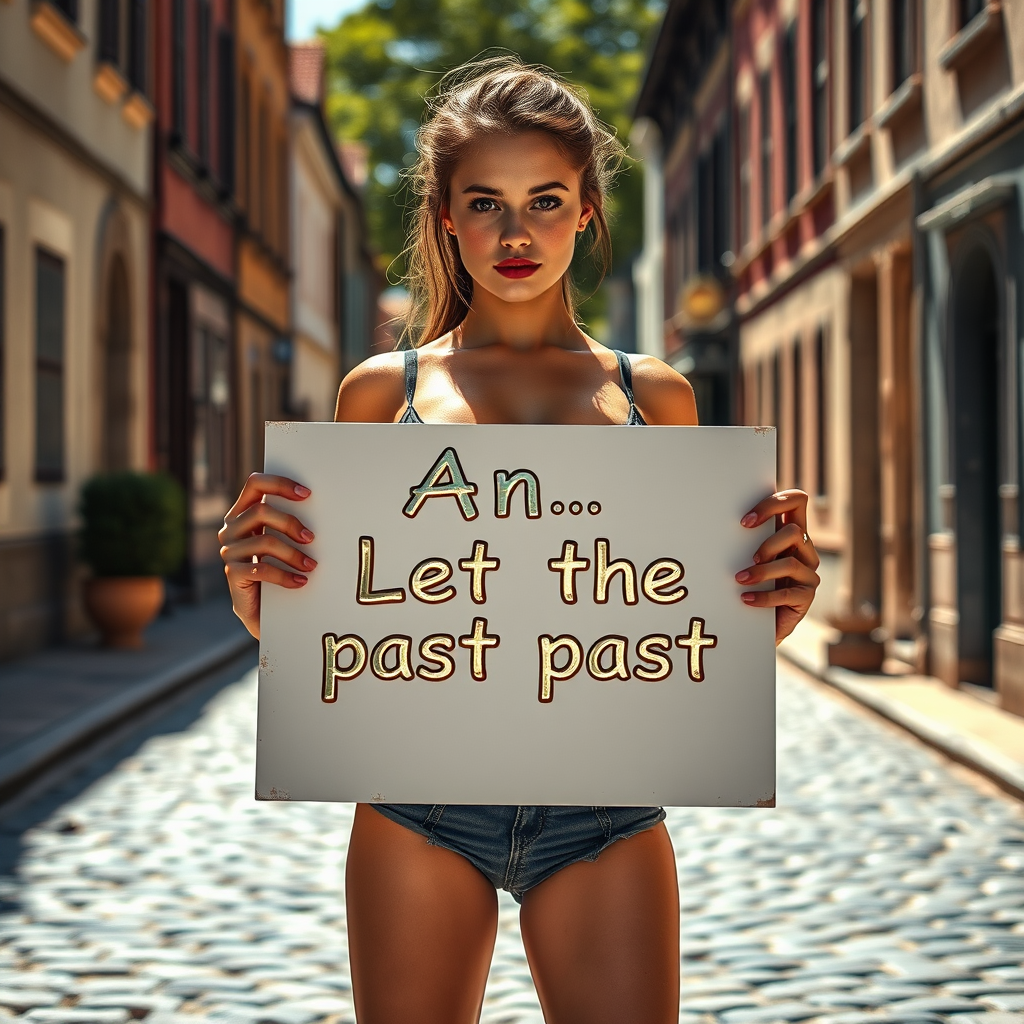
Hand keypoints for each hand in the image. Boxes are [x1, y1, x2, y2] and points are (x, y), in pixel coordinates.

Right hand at [218, 473, 316, 638]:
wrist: (262, 611)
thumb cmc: (277, 570)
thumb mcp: (281, 542)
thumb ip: (287, 523)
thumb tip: (318, 506)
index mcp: (242, 513)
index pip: (255, 484)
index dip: (280, 484)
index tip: (306, 494)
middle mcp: (230, 529)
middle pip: (260, 511)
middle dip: (291, 523)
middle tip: (311, 538)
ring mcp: (229, 551)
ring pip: (264, 541)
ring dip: (293, 554)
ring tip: (311, 565)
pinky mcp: (232, 574)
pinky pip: (262, 569)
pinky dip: (285, 576)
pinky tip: (301, 582)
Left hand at [735, 489, 818, 644]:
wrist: (756, 622)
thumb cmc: (747, 582)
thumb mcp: (745, 557)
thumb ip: (743, 538)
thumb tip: (713, 520)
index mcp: (790, 533)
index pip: (796, 501)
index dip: (773, 504)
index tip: (745, 521)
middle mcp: (804, 550)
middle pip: (795, 531)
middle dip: (768, 542)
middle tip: (749, 557)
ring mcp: (808, 574)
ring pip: (790, 563)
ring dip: (762, 572)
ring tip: (740, 579)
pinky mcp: (806, 597)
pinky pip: (787, 593)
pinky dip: (764, 596)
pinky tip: (746, 598)